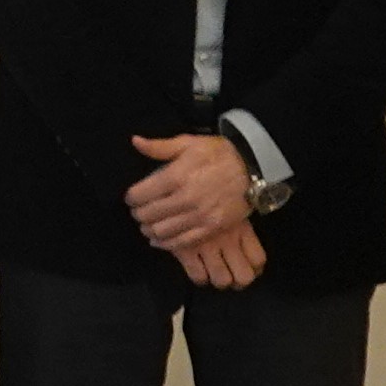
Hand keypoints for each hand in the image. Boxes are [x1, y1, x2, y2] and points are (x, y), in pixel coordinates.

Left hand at [128, 132, 266, 286]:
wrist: (254, 168)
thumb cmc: (219, 154)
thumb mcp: (189, 143)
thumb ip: (160, 146)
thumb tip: (135, 141)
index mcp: (176, 176)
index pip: (140, 194)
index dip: (131, 198)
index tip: (132, 197)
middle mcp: (185, 198)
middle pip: (148, 214)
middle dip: (138, 214)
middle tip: (138, 211)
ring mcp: (199, 216)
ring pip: (161, 231)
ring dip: (148, 230)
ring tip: (147, 225)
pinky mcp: (211, 228)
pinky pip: (182, 242)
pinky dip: (165, 243)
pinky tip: (158, 240)